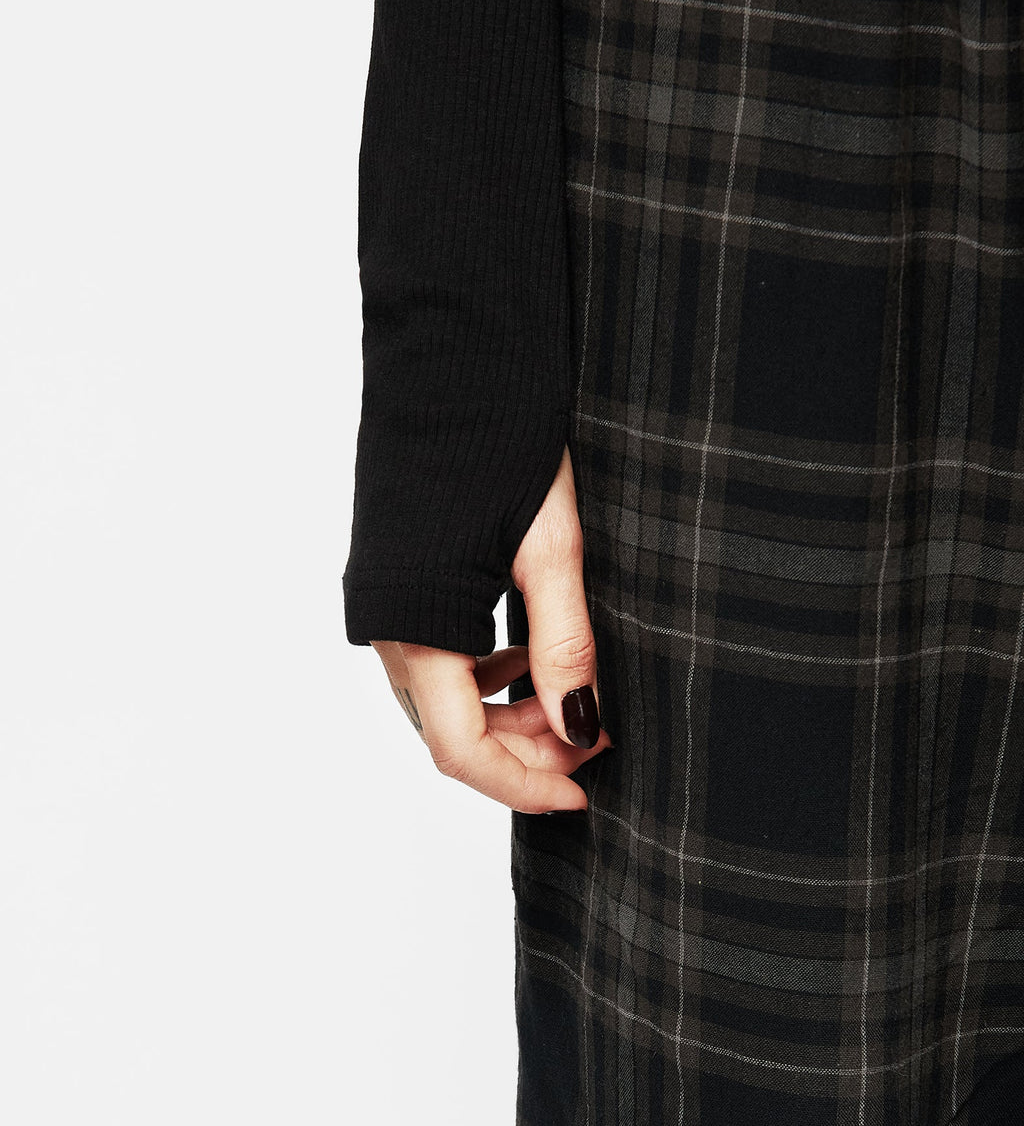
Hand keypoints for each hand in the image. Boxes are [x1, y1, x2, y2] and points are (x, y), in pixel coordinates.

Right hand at [370, 443, 612, 812]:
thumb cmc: (501, 446)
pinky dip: (483, 672)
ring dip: (504, 712)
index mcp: (422, 630)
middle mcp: (390, 628)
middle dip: (524, 750)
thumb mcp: (552, 550)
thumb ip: (563, 646)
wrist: (449, 363)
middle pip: (450, 731)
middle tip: (593, 736)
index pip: (462, 753)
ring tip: (568, 692)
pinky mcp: (396, 579)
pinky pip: (435, 656)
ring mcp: (387, 604)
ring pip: (442, 697)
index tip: (584, 793)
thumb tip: (580, 728)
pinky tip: (526, 646)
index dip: (524, 787)